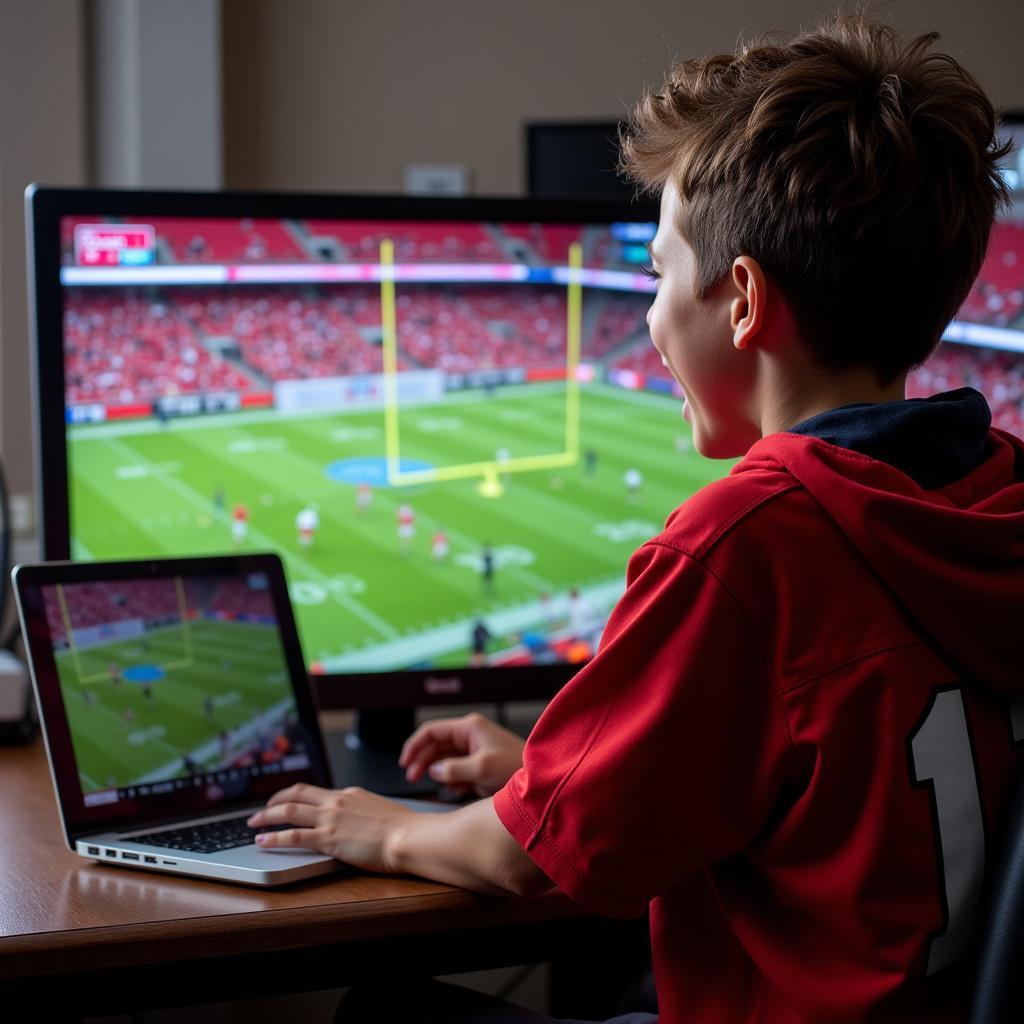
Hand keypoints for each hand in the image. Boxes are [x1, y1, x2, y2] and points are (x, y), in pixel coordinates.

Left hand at [246, 783, 413, 871]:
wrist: (408, 836)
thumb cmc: (403, 828)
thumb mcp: (381, 811)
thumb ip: (365, 812)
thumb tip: (362, 819)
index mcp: (350, 794)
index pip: (316, 791)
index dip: (297, 796)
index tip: (287, 802)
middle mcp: (337, 801)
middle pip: (296, 794)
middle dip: (274, 801)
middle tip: (261, 810)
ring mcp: (331, 819)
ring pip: (289, 812)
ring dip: (267, 817)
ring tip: (253, 824)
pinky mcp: (328, 839)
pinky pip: (293, 836)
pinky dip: (274, 838)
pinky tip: (263, 842)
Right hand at [399, 712, 524, 796]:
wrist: (539, 782)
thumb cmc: (516, 767)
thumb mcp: (482, 768)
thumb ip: (454, 769)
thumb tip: (433, 770)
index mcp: (469, 728)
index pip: (432, 731)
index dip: (415, 745)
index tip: (405, 763)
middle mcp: (470, 736)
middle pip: (435, 745)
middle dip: (422, 760)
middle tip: (412, 778)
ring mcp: (474, 750)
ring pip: (445, 759)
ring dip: (437, 772)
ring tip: (431, 784)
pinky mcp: (479, 765)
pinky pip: (457, 770)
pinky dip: (452, 780)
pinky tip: (455, 791)